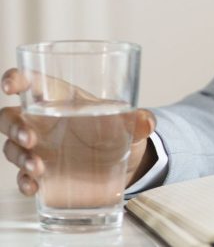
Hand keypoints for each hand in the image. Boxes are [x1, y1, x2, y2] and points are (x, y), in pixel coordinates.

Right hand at [1, 68, 157, 196]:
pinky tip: (33, 186)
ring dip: (19, 157)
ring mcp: (40, 147)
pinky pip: (21, 176)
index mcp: (62, 97)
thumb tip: (148, 123)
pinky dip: (23, 181)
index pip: (31, 81)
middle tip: (31, 138)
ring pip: (12, 147)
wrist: (126, 162)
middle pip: (10, 117)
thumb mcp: (131, 122)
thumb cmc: (120, 130)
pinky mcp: (42, 171)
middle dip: (14, 126)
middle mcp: (44, 120)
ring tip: (39, 168)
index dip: (15, 79)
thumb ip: (139, 121)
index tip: (10, 87)